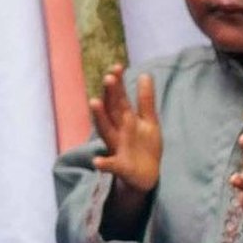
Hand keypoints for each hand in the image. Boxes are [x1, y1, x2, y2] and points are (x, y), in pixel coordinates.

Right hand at [91, 66, 161, 194]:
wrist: (145, 176)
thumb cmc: (144, 146)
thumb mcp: (148, 122)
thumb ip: (145, 100)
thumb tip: (145, 74)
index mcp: (124, 120)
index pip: (119, 99)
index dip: (118, 84)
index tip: (117, 66)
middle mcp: (117, 131)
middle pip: (112, 111)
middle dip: (110, 95)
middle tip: (108, 77)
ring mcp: (116, 148)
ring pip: (106, 131)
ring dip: (100, 118)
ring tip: (94, 102)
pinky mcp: (119, 167)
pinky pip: (110, 165)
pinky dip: (103, 164)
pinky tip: (97, 162)